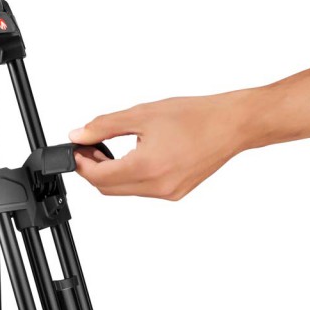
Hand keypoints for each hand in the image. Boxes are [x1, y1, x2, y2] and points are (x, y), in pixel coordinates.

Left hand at [69, 91, 253, 199]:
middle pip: (108, 189)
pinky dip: (131, 177)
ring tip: (110, 150)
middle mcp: (157, 187)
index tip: (77, 150)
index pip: (99, 177)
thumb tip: (78, 135)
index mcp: (147, 167)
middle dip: (94, 170)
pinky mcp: (175, 194)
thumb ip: (104, 126)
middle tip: (90, 148)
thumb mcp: (142, 115)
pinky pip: (142, 191)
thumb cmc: (196, 116)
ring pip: (124, 191)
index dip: (82, 165)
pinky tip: (134, 158)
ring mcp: (167, 194)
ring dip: (112, 174)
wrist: (232, 125)